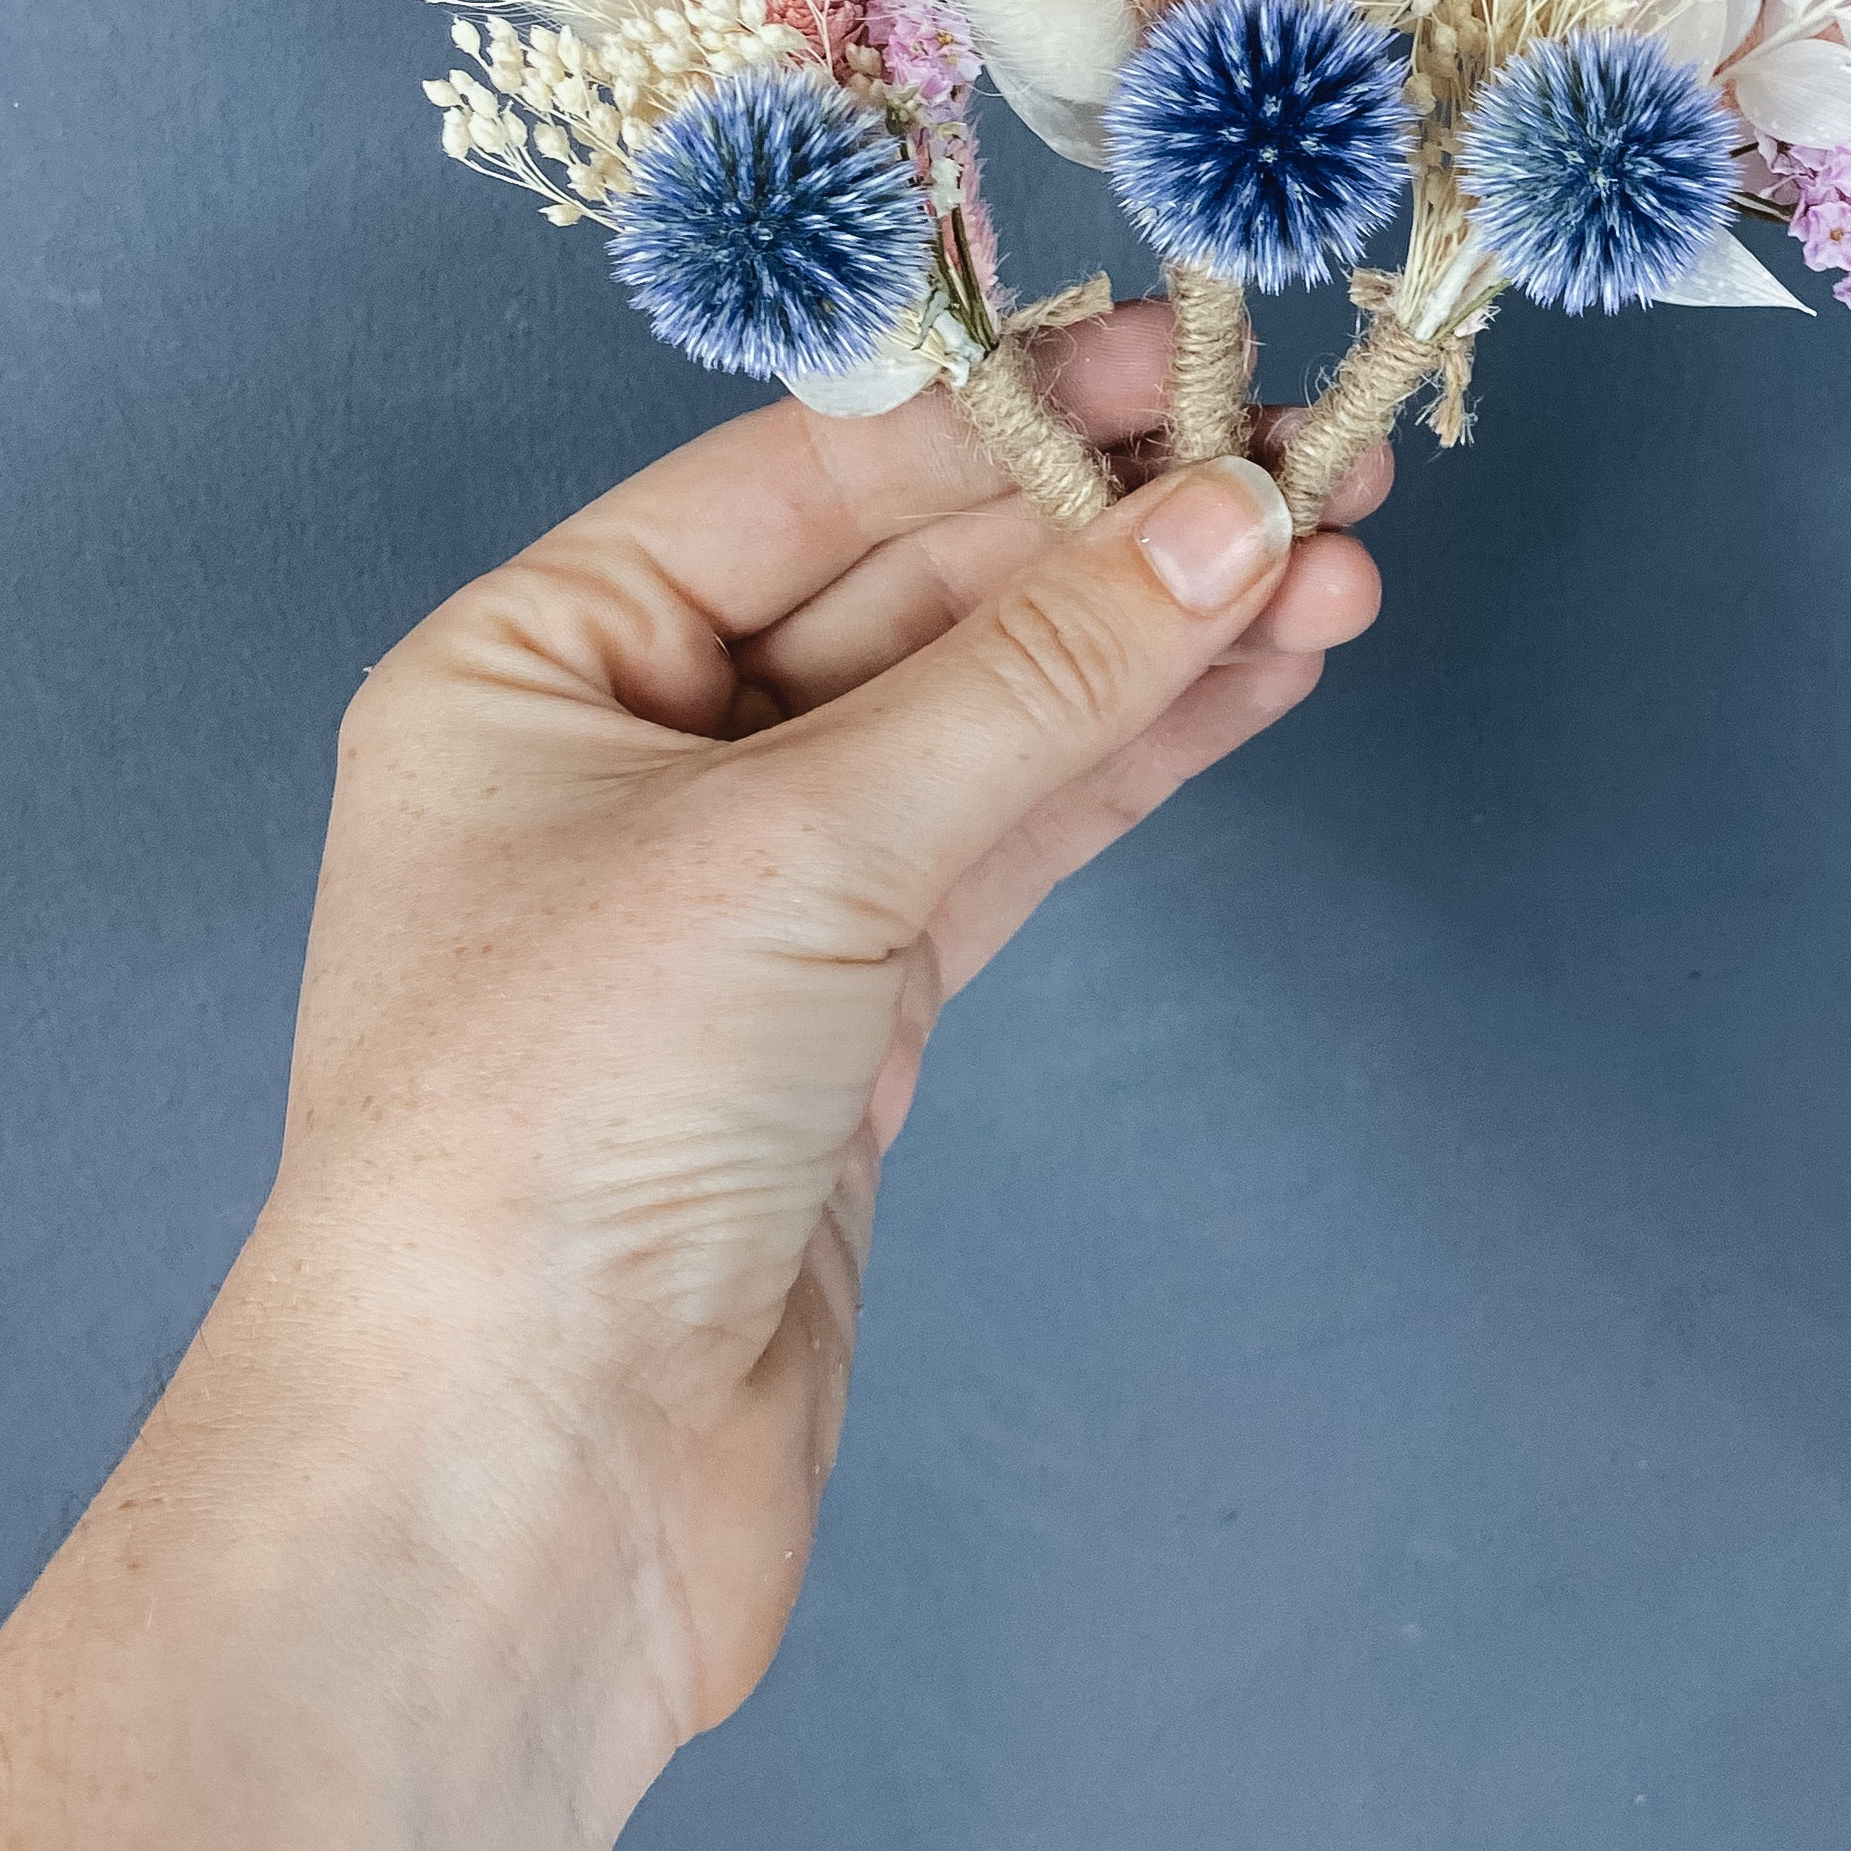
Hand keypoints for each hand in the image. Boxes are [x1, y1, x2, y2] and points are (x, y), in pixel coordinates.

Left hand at [258, 303, 1388, 1767]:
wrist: (510, 1497)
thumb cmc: (551, 1135)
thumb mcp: (797, 854)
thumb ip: (1031, 679)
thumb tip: (1233, 518)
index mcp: (535, 661)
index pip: (806, 473)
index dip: (1011, 406)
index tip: (1197, 352)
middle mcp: (629, 756)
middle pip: (909, 585)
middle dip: (1113, 529)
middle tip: (1315, 456)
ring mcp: (743, 894)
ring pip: (983, 718)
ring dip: (1156, 642)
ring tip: (1340, 567)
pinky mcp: (843, 1023)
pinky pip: (1007, 840)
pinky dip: (1133, 763)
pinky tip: (1256, 684)